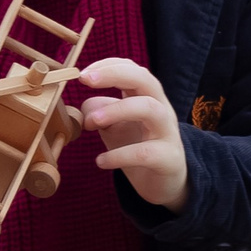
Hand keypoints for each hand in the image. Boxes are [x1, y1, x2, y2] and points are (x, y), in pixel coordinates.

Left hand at [78, 56, 190, 210]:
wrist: (165, 184)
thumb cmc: (138, 148)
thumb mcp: (115, 127)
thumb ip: (99, 112)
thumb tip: (85, 108)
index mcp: (148, 98)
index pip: (133, 70)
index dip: (108, 66)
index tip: (82, 74)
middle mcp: (161, 109)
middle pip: (146, 79)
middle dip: (115, 74)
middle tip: (86, 80)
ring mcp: (168, 133)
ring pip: (150, 109)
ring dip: (117, 110)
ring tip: (91, 123)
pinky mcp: (169, 159)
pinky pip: (145, 153)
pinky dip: (120, 155)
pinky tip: (101, 161)